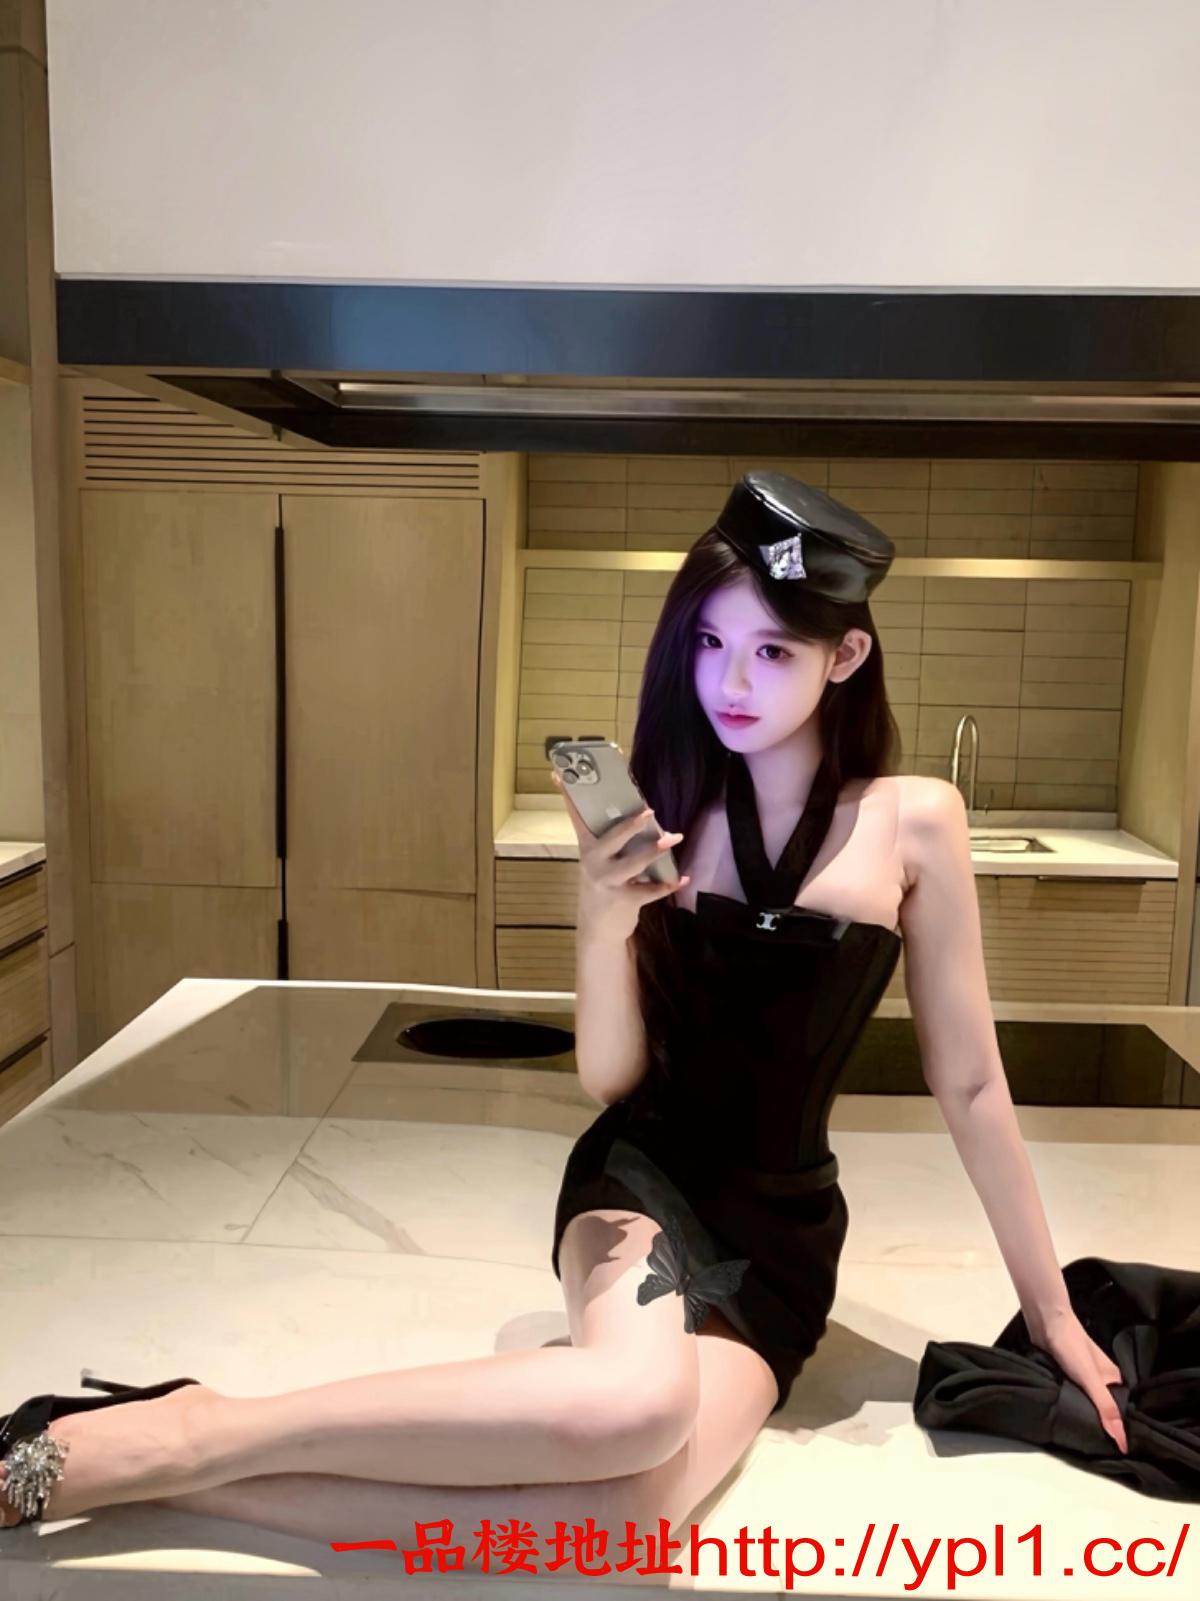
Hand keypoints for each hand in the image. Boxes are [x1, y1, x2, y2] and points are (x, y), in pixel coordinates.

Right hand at [550, 768, 688, 942]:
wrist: (598, 929)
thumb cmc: (605, 886)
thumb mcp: (604, 862)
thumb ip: (621, 843)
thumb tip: (657, 824)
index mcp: (587, 847)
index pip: (577, 816)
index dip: (569, 794)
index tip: (559, 773)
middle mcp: (594, 862)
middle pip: (612, 838)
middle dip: (631, 825)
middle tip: (649, 811)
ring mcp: (607, 881)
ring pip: (633, 863)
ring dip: (656, 851)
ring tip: (674, 838)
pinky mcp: (623, 900)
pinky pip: (649, 890)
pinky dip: (667, 884)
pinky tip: (682, 879)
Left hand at [1028, 1306, 1127, 1453]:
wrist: (1046, 1322)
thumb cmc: (1072, 1347)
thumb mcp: (1091, 1380)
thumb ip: (1106, 1408)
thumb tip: (1122, 1440)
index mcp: (1114, 1379)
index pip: (1122, 1411)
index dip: (1121, 1429)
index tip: (1120, 1451)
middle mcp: (1102, 1379)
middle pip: (1104, 1408)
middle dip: (1101, 1424)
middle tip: (1097, 1448)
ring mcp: (1083, 1376)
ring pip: (1087, 1402)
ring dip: (1084, 1414)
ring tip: (1082, 1436)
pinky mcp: (1066, 1374)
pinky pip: (1073, 1395)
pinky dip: (1071, 1404)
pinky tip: (1067, 1415)